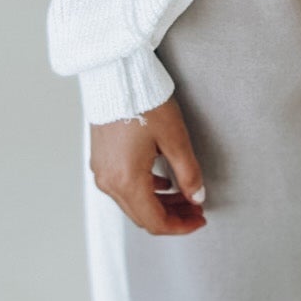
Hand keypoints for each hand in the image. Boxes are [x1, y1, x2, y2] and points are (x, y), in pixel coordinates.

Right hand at [89, 95, 207, 235]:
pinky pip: (123, 187)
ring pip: (133, 203)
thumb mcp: (175, 138)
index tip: (200, 219)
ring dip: (160, 204)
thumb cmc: (144, 101)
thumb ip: (189, 173)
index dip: (181, 226)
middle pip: (143, 215)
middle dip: (172, 216)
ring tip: (185, 195)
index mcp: (126, 180)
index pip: (155, 221)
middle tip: (196, 208)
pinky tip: (164, 182)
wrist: (115, 74)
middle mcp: (109, 181)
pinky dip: (145, 191)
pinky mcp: (100, 159)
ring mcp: (101, 171)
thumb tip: (197, 197)